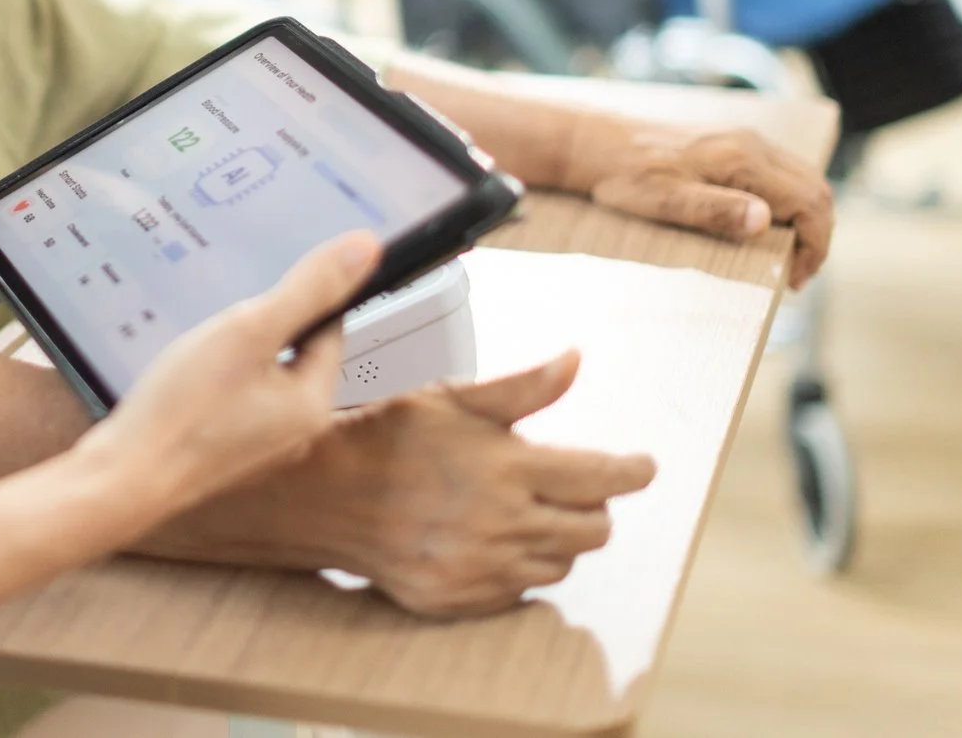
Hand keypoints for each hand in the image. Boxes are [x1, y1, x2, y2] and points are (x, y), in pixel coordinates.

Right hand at [77, 231, 381, 513]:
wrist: (124, 478)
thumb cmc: (184, 407)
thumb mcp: (248, 331)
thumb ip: (307, 290)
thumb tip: (365, 248)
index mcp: (314, 405)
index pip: (329, 330)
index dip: (299, 297)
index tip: (267, 277)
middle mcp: (296, 433)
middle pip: (295, 355)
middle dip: (266, 326)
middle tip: (225, 311)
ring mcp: (260, 448)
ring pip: (263, 378)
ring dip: (240, 353)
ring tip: (203, 341)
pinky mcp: (226, 453)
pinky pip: (236, 401)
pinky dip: (219, 381)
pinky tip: (187, 375)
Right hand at [153, 352, 653, 617]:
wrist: (319, 496)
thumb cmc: (384, 437)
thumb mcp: (451, 397)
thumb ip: (521, 387)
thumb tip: (574, 361)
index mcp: (510, 468)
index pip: (604, 478)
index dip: (633, 471)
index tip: (642, 466)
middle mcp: (506, 524)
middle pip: (595, 529)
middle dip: (594, 504)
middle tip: (573, 485)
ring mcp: (484, 568)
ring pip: (562, 563)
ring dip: (558, 537)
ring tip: (526, 510)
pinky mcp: (462, 599)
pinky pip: (521, 590)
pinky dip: (520, 565)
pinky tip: (493, 538)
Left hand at [580, 123, 834, 287]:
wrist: (596, 143)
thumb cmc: (627, 176)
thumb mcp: (667, 201)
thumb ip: (716, 211)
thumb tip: (764, 221)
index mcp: (744, 160)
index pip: (810, 201)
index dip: (815, 244)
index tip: (795, 280)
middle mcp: (753, 144)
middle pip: (815, 189)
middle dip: (817, 236)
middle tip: (795, 276)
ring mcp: (744, 141)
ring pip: (801, 179)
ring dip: (805, 219)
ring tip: (785, 257)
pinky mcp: (732, 144)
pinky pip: (780, 173)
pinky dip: (788, 203)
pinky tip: (765, 226)